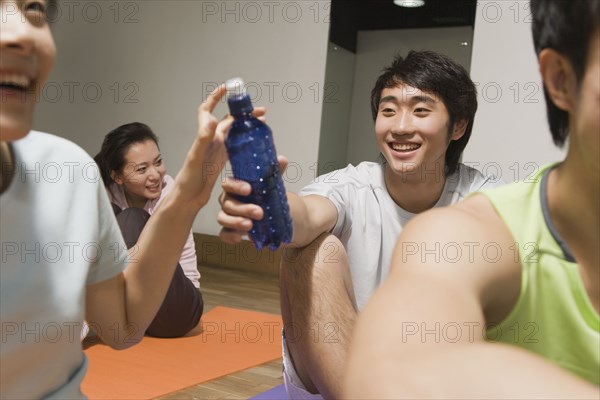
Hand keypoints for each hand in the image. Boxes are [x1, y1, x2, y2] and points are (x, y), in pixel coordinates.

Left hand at [172, 85, 265, 208]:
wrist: (188, 198)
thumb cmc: (189, 178)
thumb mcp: (196, 157)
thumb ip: (203, 138)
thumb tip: (213, 118)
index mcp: (205, 135)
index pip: (207, 109)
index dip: (215, 97)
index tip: (227, 88)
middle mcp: (211, 140)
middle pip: (228, 120)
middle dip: (243, 113)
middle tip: (260, 111)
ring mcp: (217, 150)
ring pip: (234, 132)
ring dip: (246, 125)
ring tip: (262, 123)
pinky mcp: (221, 160)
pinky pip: (235, 146)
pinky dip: (245, 141)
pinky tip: (255, 143)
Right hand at [217, 155, 287, 243]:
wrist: (273, 215)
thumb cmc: (266, 196)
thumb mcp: (272, 184)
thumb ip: (274, 172)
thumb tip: (281, 159)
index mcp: (235, 187)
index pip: (228, 183)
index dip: (236, 186)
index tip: (249, 189)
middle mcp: (228, 200)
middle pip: (227, 203)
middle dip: (243, 208)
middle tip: (259, 213)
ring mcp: (228, 216)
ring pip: (223, 218)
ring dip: (235, 222)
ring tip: (250, 225)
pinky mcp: (230, 231)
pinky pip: (224, 234)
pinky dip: (229, 236)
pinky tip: (239, 238)